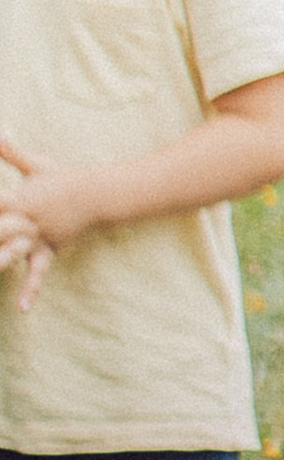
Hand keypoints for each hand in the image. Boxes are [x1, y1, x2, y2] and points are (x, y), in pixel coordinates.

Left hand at [0, 139, 98, 312]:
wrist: (98, 194)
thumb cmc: (63, 178)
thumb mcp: (37, 164)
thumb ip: (12, 152)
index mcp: (22, 196)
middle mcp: (29, 218)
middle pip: (1, 229)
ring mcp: (39, 236)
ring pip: (15, 252)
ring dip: (2, 261)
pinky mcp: (47, 250)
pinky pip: (38, 271)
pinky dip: (31, 290)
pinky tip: (22, 308)